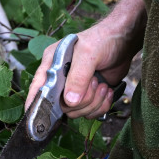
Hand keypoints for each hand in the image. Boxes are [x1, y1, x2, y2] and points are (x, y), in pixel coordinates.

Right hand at [25, 0, 145, 118]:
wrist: (124, 41)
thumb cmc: (102, 40)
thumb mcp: (88, 54)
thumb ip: (78, 77)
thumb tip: (70, 101)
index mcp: (52, 65)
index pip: (38, 87)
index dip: (35, 103)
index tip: (34, 119)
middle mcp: (61, 79)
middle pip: (62, 106)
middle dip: (83, 100)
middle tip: (95, 82)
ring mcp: (75, 90)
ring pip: (76, 112)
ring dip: (94, 102)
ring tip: (102, 84)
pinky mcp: (88, 97)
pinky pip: (90, 113)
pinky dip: (102, 105)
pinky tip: (107, 90)